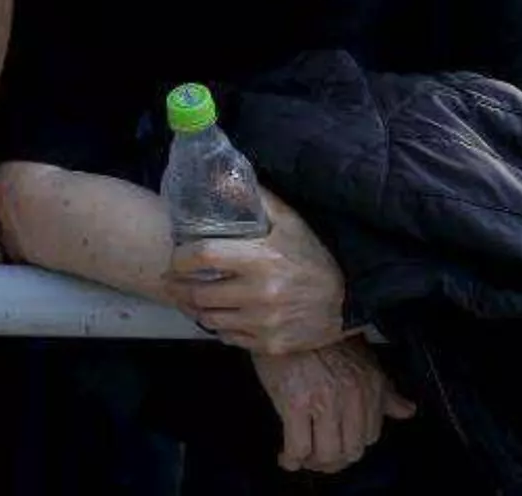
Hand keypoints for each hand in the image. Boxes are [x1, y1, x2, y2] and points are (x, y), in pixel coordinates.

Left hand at [165, 191, 347, 353]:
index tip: (177, 256)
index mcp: (261, 259)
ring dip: (196, 308)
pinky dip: (219, 326)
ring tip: (191, 297)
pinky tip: (221, 314)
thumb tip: (223, 178)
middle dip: (180, 286)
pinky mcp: (267, 344)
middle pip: (198, 293)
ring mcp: (262, 323)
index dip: (182, 257)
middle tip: (173, 280)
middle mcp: (258, 294)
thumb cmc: (314, 257)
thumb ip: (258, 200)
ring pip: (209, 318)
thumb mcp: (291, 222)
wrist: (348, 300)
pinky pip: (228, 337)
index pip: (204, 256)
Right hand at [251, 339, 415, 472]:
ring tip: (302, 455)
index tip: (337, 443)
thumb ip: (385, 391)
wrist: (287, 318)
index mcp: (371, 386)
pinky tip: (286, 455)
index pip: (370, 436)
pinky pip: (299, 448)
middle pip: (350, 451)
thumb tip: (408, 411)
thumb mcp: (362, 360)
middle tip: (317, 455)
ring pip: (326, 455)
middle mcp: (352, 396)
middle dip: (333, 460)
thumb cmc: (323, 337)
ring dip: (313, 462)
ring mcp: (324, 401)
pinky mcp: (295, 404)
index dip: (352, 445)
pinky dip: (292, 459)